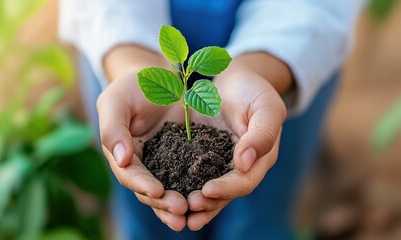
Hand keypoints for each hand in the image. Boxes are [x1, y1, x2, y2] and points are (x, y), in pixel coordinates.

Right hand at [98, 46, 187, 230]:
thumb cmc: (131, 87)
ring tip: (192, 214)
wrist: (159, 79)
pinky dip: (197, 188)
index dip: (142, 184)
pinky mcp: (184, 158)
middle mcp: (143, 164)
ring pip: (170, 190)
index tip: (158, 191)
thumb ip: (113, 129)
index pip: (129, 174)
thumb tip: (121, 160)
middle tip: (181, 210)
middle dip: (164, 202)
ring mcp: (164, 163)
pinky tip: (210, 198)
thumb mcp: (116, 101)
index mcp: (122, 154)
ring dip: (179, 204)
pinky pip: (191, 176)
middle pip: (150, 190)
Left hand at [186, 53, 292, 230]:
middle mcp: (242, 167)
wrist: (235, 80)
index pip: (245, 180)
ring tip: (176, 211)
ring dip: (195, 202)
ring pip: (210, 190)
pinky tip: (166, 193)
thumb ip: (261, 135)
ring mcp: (223, 164)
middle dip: (208, 202)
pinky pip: (194, 175)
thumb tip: (245, 163)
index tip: (207, 191)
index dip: (227, 189)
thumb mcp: (265, 107)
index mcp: (261, 158)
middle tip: (188, 206)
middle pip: (226, 193)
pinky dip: (183, 185)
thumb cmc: (254, 90)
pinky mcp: (204, 157)